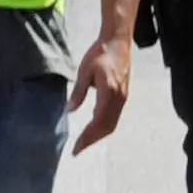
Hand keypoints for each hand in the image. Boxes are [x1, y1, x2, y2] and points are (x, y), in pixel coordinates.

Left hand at [66, 31, 132, 153]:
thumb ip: (78, 92)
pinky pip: (114, 117)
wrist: (118, 42)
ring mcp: (123, 98)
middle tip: (77, 150)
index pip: (97, 122)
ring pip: (112, 124)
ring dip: (98, 135)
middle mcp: (118, 99)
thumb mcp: (84, 71)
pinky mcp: (123, 96)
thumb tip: (69, 110)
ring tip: (84, 142)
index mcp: (108, 93)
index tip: (76, 148)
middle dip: (92, 141)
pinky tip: (93, 126)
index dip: (87, 138)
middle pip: (106, 128)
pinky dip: (104, 126)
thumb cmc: (100, 53)